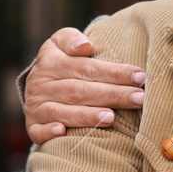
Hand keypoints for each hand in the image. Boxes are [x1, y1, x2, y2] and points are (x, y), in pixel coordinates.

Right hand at [24, 27, 145, 144]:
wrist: (34, 86)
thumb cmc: (60, 63)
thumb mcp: (59, 43)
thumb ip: (71, 39)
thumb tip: (86, 46)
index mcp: (51, 62)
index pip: (87, 67)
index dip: (114, 72)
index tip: (140, 76)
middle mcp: (41, 84)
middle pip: (80, 90)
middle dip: (112, 95)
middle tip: (139, 99)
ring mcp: (36, 107)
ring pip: (62, 112)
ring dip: (87, 115)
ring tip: (111, 118)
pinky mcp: (32, 126)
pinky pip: (38, 131)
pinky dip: (49, 132)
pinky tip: (62, 132)